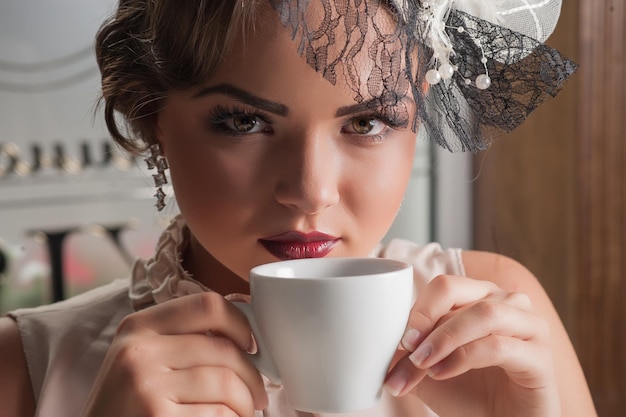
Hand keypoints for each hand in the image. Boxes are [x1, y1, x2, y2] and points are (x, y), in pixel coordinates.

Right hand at [81, 292, 267, 416]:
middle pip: (225, 350)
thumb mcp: (139, 358)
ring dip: (245, 404)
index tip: (251, 344)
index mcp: (138, 327)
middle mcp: (139, 352)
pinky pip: (219, 415)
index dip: (241, 323)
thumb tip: (247, 333)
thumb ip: (181, 339)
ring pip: (227, 385)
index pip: (208, 304)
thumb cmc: (127, 405)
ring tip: (242, 413)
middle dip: (252, 376)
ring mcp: (147, 387)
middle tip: (256, 395)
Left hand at [384, 274, 560, 416]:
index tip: (398, 342)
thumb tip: (378, 345)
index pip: (443, 287)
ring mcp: (529, 327)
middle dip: (425, 320)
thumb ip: (407, 353)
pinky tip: (442, 373)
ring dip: (444, 338)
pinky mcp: (540, 358)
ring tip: (423, 364)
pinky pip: (498, 345)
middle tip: (407, 350)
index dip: (417, 310)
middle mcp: (507, 303)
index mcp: (480, 297)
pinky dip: (463, 357)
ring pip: (482, 313)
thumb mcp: (428, 371)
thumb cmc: (470, 395)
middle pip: (457, 289)